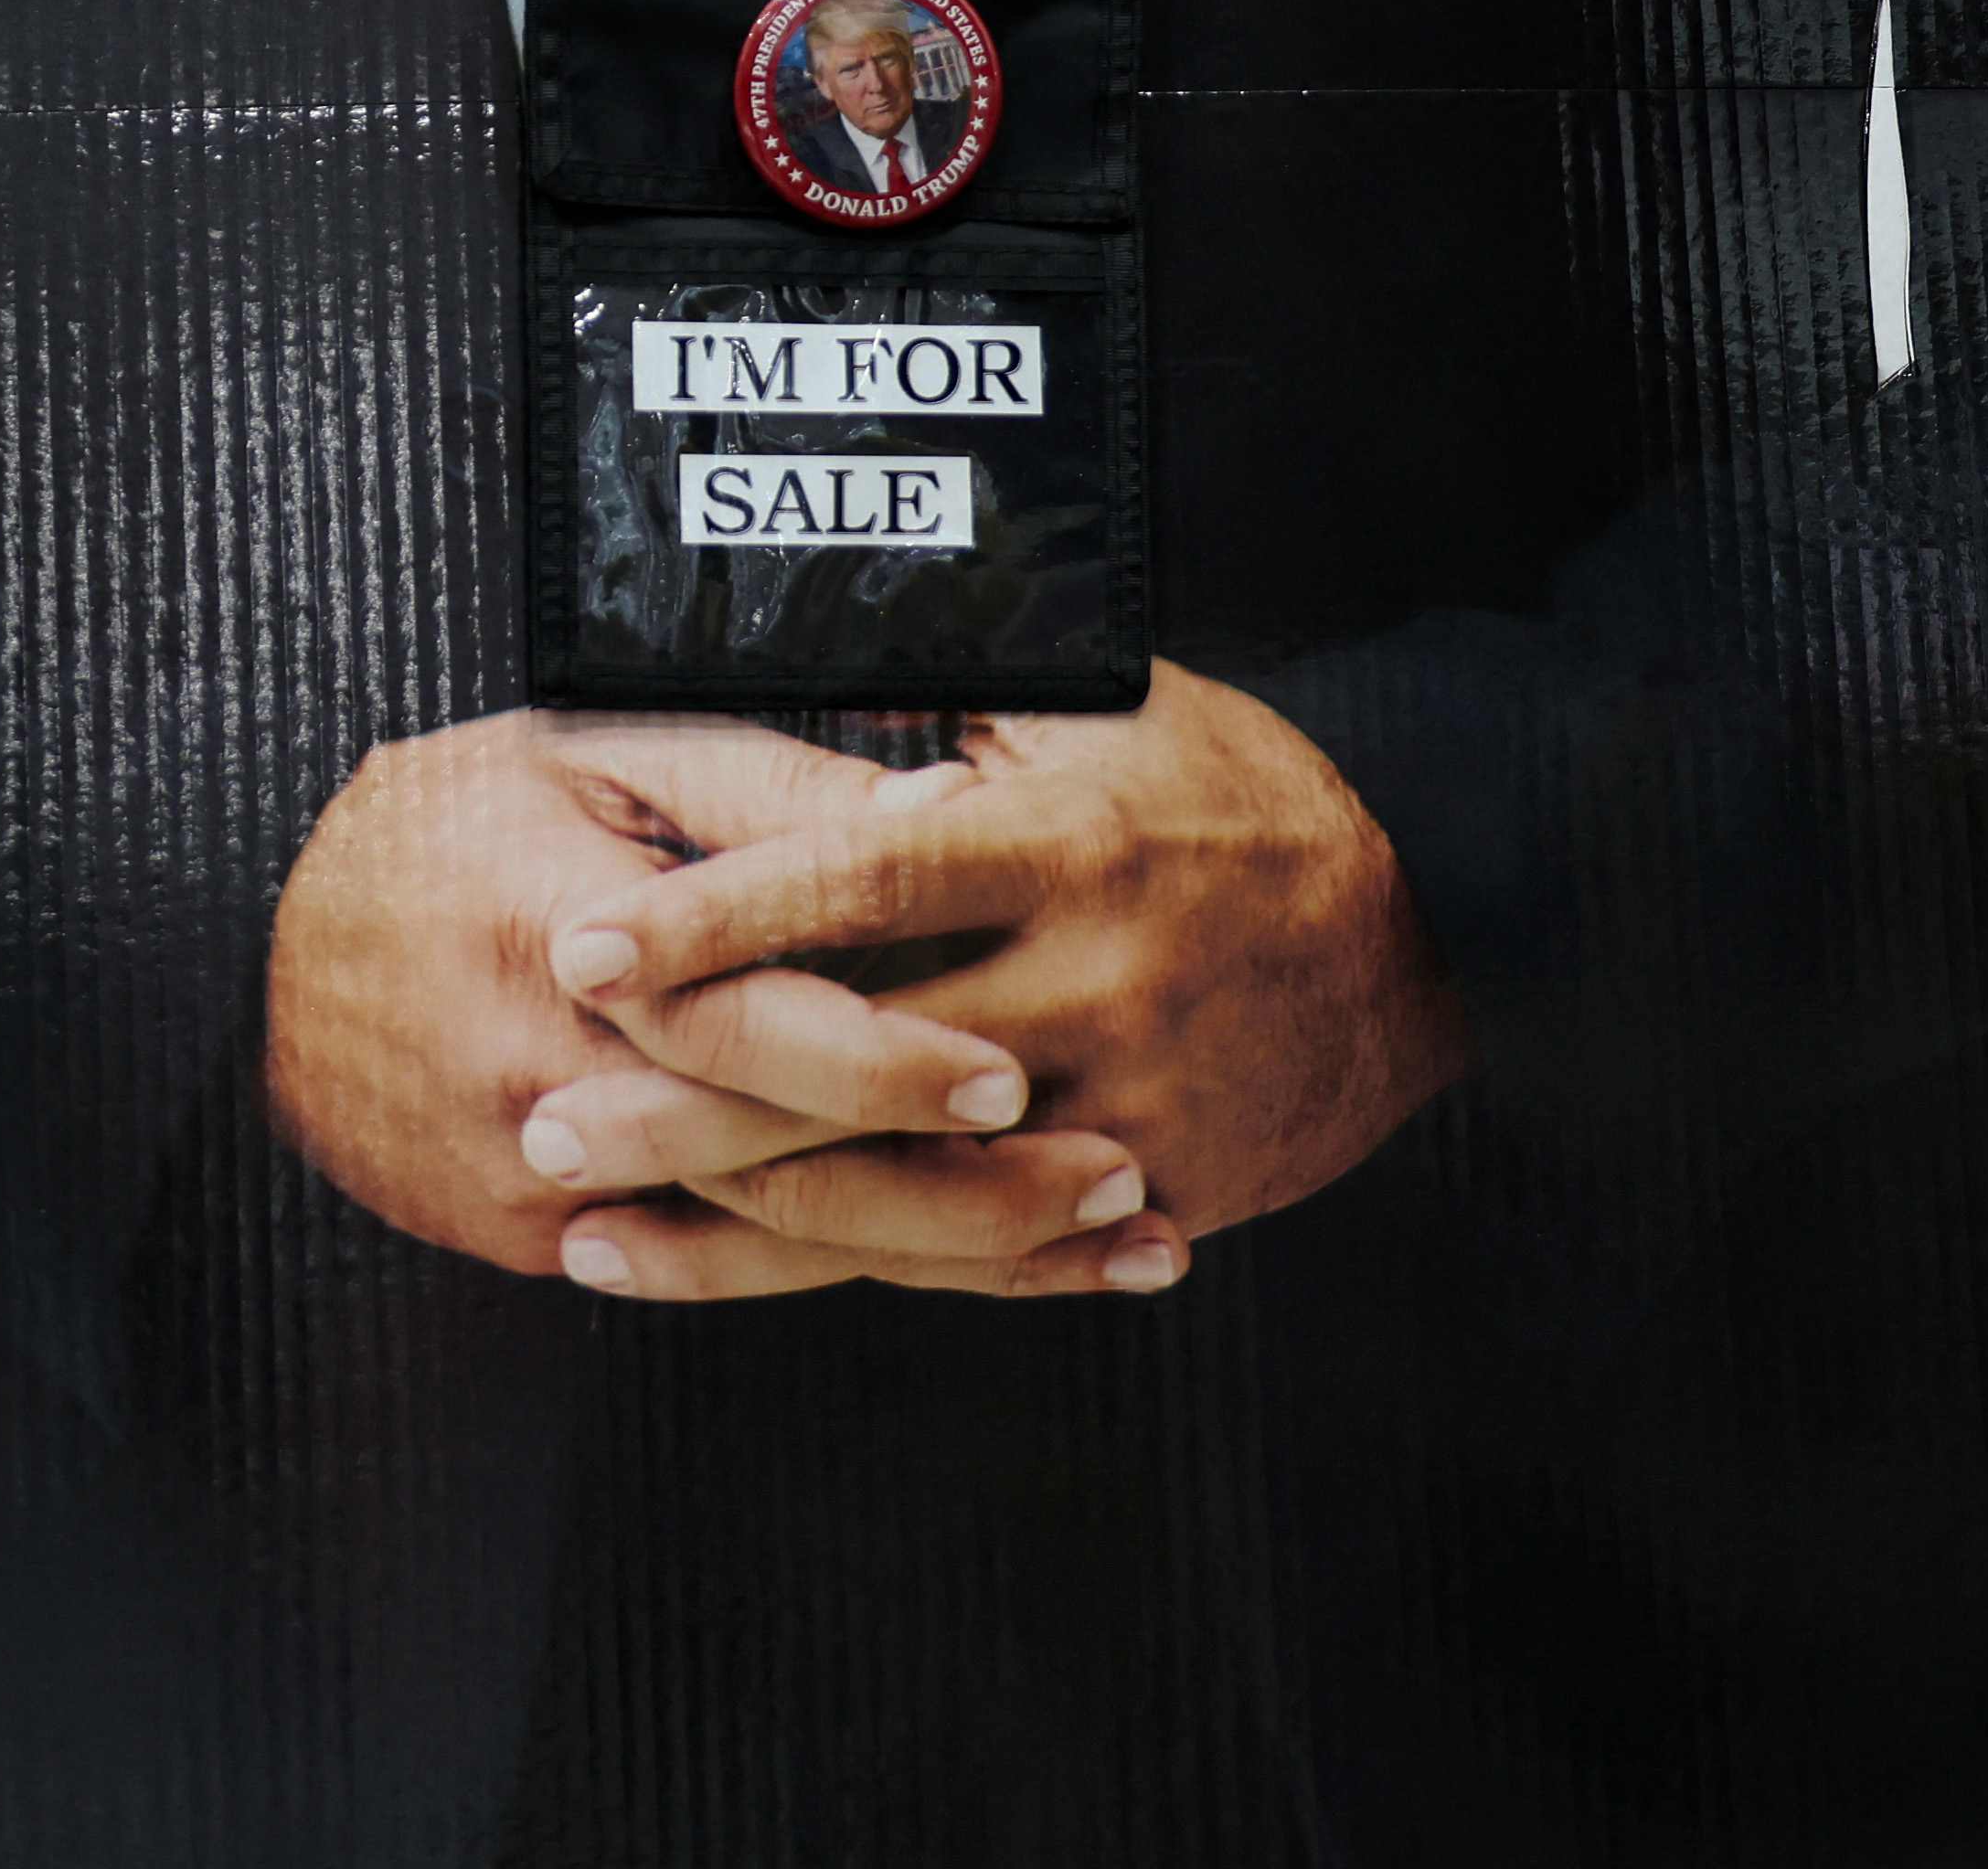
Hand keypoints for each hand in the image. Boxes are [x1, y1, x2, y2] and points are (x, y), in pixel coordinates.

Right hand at [261, 712, 1154, 1298]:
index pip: (748, 1025)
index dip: (884, 1060)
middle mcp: (562, 1084)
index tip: (1014, 1074)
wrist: (248, 961)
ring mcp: (546, 1189)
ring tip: (1106, 1252)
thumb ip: (758, 788)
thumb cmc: (442, 823)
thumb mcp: (584, 756)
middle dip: (968, 1189)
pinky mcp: (538, 1248)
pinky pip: (716, 1277)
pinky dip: (852, 1284)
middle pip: (787, 1167)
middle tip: (1122, 1179)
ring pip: (778, 1246)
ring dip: (954, 1258)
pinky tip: (981, 1280)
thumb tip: (932, 805)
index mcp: (577, 945)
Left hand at [550, 665, 1463, 1246]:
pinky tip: (740, 1281)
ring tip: (588, 1235)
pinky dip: (857, 1275)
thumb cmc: (1241, 795)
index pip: (855, 878)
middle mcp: (1095, 981)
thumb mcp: (1109, 712)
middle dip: (681, 1106)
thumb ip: (952, 722)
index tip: (587, 946)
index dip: (713, 918)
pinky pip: (984, 1254)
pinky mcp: (1163, 1195)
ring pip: (903, 1193)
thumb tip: (797, 707)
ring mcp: (1133, 1107)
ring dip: (735, 1227)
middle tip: (539, 1121)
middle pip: (852, 1065)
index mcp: (1064, 844)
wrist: (1447, 927)